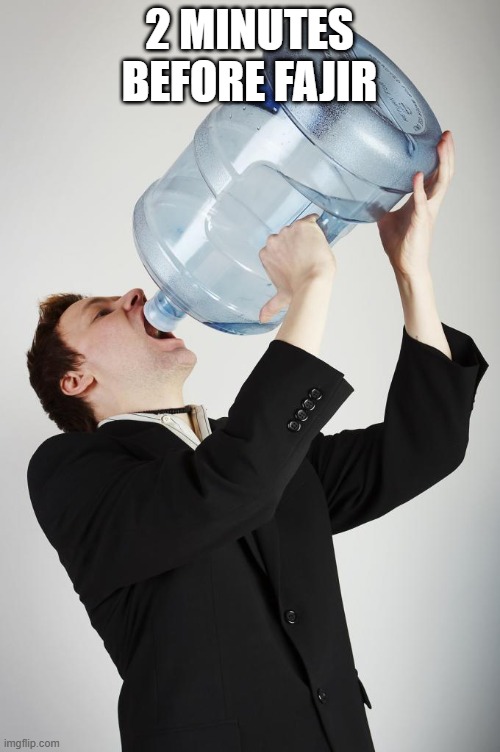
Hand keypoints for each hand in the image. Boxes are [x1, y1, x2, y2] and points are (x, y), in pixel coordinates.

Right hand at [258, 214, 335, 322]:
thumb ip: (270, 306)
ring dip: (306, 236)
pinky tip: (320, 234)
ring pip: (298, 228)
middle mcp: (274, 240)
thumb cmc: (298, 290)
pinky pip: (311, 219)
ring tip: (313, 250)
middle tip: (306, 256)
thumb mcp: (281, 298)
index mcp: (265, 253)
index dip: (288, 251)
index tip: (296, 259)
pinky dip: (316, 225)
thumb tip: (262, 319)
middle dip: (295, 243)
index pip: (277, 246)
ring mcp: (289, 231)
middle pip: (287, 235)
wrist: (313, 282)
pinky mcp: (304, 225)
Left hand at [377, 130, 454, 277]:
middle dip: (446, 152)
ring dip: (441, 163)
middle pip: (444, 172)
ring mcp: (427, 211)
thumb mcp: (386, 218)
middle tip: (446, 134)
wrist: (404, 266)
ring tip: (441, 145)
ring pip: (440, 183)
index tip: (439, 138)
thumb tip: (367, 194)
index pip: (435, 173)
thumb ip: (382, 204)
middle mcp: (430, 203)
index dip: (439, 156)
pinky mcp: (420, 222)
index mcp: (423, 200)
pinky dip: (419, 189)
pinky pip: (421, 202)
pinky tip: (416, 175)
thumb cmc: (400, 244)